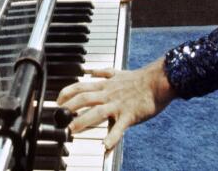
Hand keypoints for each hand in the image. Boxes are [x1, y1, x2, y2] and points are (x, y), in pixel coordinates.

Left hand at [58, 60, 175, 149]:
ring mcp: (118, 105)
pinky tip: (105, 146)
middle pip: (84, 98)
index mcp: (105, 85)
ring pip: (97, 112)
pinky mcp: (130, 115)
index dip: (67, 93)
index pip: (80, 86)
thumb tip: (89, 70)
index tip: (58, 101)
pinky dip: (112, 137)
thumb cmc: (139, 79)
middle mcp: (108, 94)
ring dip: (83, 121)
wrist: (159, 80)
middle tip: (59, 118)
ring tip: (72, 130)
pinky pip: (119, 127)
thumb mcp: (117, 72)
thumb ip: (102, 72)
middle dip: (69, 108)